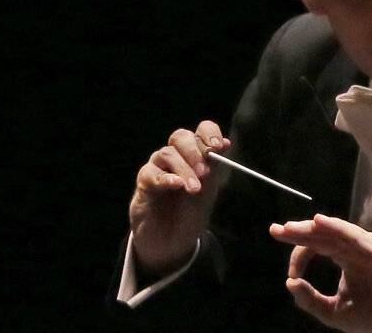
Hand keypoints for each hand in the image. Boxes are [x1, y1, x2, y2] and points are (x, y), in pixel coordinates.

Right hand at [128, 120, 230, 275]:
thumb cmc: (191, 212)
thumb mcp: (209, 190)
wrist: (172, 241)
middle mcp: (176, 156)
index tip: (219, 147)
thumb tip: (226, 143)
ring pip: (167, 154)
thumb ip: (215, 168)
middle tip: (205, 173)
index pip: (202, 130)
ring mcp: (158, 167)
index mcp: (196, 154)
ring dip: (183, 169)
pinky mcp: (145, 182)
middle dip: (195, 152)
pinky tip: (177, 185)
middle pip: (181, 137)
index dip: (210, 134)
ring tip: (194, 189)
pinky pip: (152, 174)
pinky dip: (166, 178)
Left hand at [270, 214, 371, 332]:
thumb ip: (310, 299)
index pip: (317, 246)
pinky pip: (353, 235)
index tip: (290, 274)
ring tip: (291, 228)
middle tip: (277, 230)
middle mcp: (354, 249)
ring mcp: (366, 247)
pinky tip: (319, 223)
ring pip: (335, 232)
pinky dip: (336, 227)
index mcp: (345, 259)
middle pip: (322, 235)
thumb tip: (289, 283)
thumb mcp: (333, 311)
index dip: (299, 255)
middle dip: (298, 232)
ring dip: (312, 228)